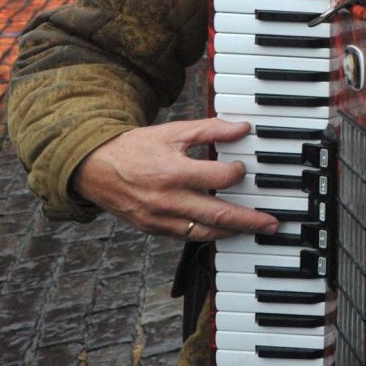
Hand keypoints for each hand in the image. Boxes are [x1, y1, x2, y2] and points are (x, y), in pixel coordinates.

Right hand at [71, 118, 276, 239]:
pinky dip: (209, 234)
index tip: (243, 168)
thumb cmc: (134, 148)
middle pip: (219, 215)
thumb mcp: (172, 132)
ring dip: (233, 233)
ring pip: (206, 233)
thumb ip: (210, 130)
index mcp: (174, 172)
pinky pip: (188, 236)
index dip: (239, 172)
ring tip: (255, 230)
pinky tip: (224, 230)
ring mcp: (160, 219)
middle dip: (250, 221)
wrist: (93, 168)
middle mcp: (168, 200)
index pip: (221, 178)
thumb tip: (242, 128)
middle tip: (272, 223)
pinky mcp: (154, 230)